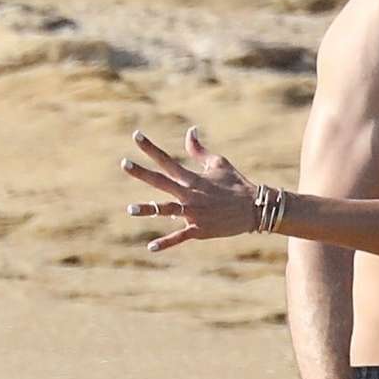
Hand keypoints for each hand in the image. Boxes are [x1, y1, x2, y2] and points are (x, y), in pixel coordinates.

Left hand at [121, 127, 264, 250]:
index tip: (137, 136)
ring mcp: (194, 213)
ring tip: (130, 209)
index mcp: (193, 178)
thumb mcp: (219, 163)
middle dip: (142, 173)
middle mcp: (191, 194)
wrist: (255, 209)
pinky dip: (166, 242)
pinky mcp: (200, 230)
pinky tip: (151, 247)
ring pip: (167, 210)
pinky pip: (180, 236)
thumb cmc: (236, 184)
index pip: (167, 160)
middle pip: (161, 181)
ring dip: (148, 209)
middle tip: (124, 164)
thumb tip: (190, 130)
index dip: (151, 148)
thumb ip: (199, 150)